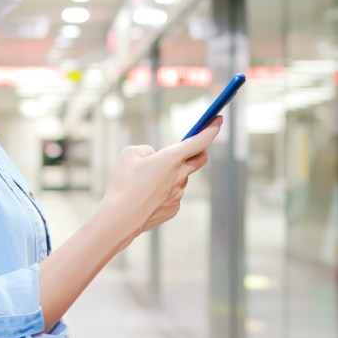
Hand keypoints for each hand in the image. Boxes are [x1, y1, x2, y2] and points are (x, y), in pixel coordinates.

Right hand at [98, 116, 222, 246]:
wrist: (120, 218)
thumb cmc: (123, 183)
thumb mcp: (129, 154)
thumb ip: (146, 150)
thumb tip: (154, 156)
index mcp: (171, 158)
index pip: (200, 140)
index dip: (211, 128)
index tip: (218, 119)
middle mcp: (179, 176)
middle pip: (199, 159)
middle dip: (198, 150)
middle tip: (189, 147)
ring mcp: (178, 194)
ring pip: (180, 178)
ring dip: (170, 174)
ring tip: (145, 181)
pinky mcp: (173, 208)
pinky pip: (172, 195)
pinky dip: (163, 191)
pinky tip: (146, 197)